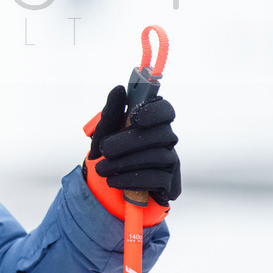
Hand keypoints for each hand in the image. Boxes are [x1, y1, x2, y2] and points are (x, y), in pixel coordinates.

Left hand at [87, 85, 180, 206]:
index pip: (165, 110)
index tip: (134, 118)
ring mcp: (171, 160)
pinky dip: (131, 180)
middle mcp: (166, 138)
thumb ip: (112, 110)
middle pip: (160, 134)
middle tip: (104, 150)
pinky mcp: (170, 183)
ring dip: (124, 163)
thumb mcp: (105, 131)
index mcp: (153, 121)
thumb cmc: (110, 149)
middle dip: (128, 143)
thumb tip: (119, 89)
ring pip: (157, 156)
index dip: (153, 112)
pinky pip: (157, 179)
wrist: (107, 182)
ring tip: (102, 169)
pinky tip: (113, 181)